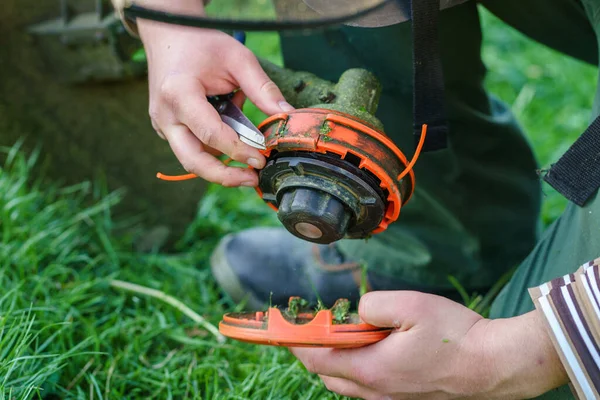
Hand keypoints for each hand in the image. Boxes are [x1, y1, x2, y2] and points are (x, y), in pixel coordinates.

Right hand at [137, 2, 292, 186]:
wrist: (168, 35)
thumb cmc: (203, 43)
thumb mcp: (238, 58)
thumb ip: (262, 89)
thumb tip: (287, 116)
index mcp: (179, 93)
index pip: (211, 134)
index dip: (238, 151)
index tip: (261, 160)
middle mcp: (165, 115)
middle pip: (193, 160)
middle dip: (224, 176)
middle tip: (253, 179)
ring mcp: (162, 124)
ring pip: (190, 159)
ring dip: (220, 166)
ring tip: (248, 162)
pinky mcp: (166, 129)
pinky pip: (190, 148)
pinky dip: (212, 151)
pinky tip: (231, 140)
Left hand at [291, 291, 566, 399]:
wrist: (495, 367)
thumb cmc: (455, 336)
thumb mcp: (411, 306)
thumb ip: (373, 305)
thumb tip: (357, 311)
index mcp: (371, 369)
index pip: (317, 359)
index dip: (295, 342)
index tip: (281, 328)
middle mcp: (376, 392)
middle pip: (328, 374)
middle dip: (314, 351)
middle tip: (316, 326)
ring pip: (347, 384)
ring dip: (336, 361)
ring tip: (345, 336)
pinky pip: (367, 389)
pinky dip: (357, 370)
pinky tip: (373, 351)